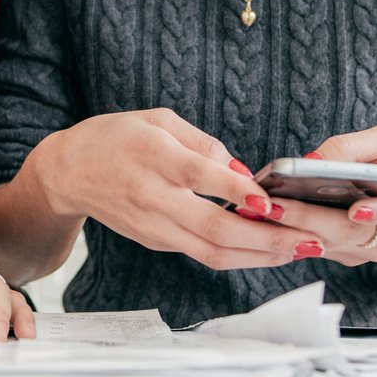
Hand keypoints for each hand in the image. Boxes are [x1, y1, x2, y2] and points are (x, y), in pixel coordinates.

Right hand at [33, 109, 323, 268]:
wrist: (68, 173)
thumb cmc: (116, 138)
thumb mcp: (158, 120)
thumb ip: (203, 144)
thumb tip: (244, 173)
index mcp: (152, 157)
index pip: (198, 176)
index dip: (235, 190)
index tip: (269, 200)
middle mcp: (153, 197)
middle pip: (213, 227)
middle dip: (266, 238)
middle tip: (308, 238)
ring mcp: (154, 227)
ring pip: (212, 252)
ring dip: (260, 256)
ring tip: (301, 249)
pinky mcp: (156, 242)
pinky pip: (204, 253)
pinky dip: (241, 254)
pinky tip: (271, 249)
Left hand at [281, 126, 376, 265]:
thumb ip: (353, 147)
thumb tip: (311, 160)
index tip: (355, 210)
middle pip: (351, 233)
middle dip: (310, 219)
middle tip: (276, 206)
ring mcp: (373, 251)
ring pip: (331, 245)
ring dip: (295, 230)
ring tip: (263, 211)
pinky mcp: (352, 256)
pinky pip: (321, 249)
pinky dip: (295, 235)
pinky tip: (269, 220)